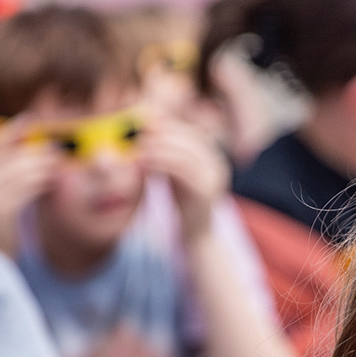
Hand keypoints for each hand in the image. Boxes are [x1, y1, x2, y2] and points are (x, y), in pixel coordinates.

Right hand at [0, 116, 53, 257]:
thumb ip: (6, 173)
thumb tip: (32, 150)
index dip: (11, 131)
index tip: (29, 120)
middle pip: (10, 158)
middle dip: (35, 151)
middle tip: (55, 149)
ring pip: (21, 173)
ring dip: (42, 168)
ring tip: (57, 166)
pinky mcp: (0, 211)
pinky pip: (26, 191)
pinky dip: (41, 184)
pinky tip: (51, 183)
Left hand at [139, 115, 231, 243]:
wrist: (198, 233)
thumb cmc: (184, 202)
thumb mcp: (176, 172)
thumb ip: (167, 153)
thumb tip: (149, 128)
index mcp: (212, 157)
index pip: (191, 133)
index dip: (169, 125)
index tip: (145, 122)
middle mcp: (217, 164)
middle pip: (191, 139)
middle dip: (163, 134)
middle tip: (140, 133)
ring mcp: (214, 178)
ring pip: (186, 154)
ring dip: (159, 148)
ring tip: (138, 148)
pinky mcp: (205, 192)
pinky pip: (182, 172)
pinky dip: (161, 164)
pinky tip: (144, 164)